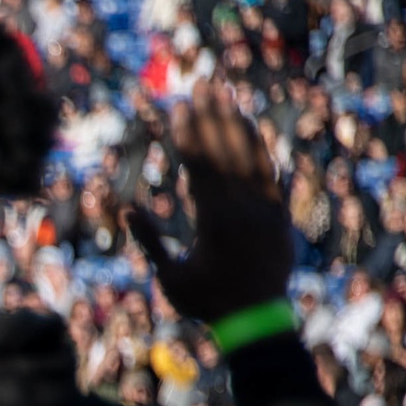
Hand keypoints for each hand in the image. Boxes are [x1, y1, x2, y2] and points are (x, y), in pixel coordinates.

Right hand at [122, 83, 292, 323]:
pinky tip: (257, 131)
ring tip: (229, 97)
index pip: (199, 166)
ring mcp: (265, 209)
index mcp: (212, 220)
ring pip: (252, 157)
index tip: (179, 107)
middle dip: (212, 116)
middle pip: (226, 152)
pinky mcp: (280, 215)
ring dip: (238, 124)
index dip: (188, 134)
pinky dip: (265, 151)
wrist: (257, 321)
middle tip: (204, 85)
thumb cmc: (208, 303)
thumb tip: (125, 211)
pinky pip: (273, 174)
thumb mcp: (170, 277)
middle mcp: (242, 208)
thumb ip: (150, 241)